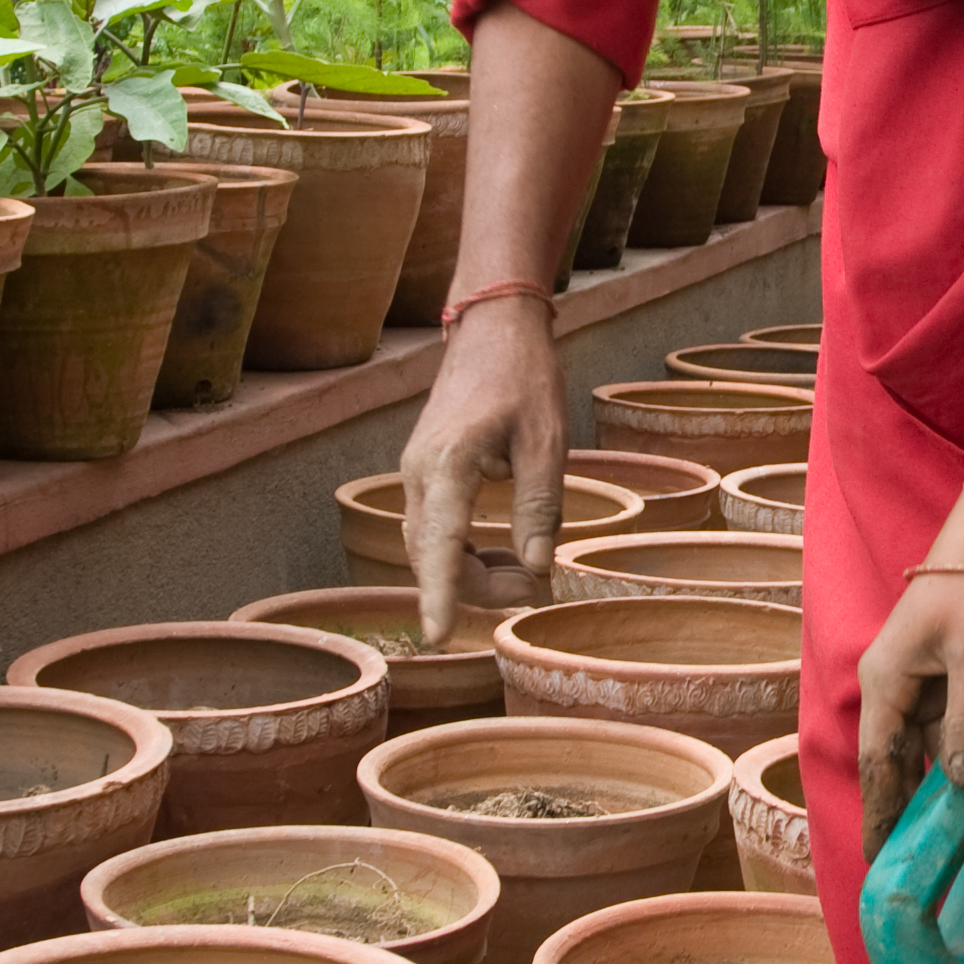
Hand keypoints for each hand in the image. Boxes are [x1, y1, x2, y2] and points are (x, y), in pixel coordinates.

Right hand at [400, 301, 569, 641]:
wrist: (493, 328)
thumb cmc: (524, 376)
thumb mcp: (547, 442)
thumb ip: (539, 506)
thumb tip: (534, 569)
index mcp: (448, 463)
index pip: (438, 544)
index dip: (438, 595)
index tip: (438, 636)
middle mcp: (419, 472)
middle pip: (431, 555)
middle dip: (474, 588)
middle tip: (533, 590)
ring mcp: (416, 471)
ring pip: (429, 546)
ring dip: (468, 572)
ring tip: (522, 577)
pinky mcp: (425, 471)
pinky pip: (434, 528)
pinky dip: (462, 552)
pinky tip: (502, 555)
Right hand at [857, 509, 963, 861]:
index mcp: (888, 685)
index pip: (879, 765)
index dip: (881, 814)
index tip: (880, 859)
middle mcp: (902, 692)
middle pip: (914, 764)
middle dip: (943, 804)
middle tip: (956, 850)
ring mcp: (931, 688)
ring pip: (954, 748)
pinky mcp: (962, 682)